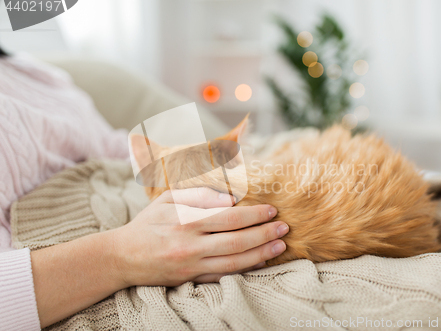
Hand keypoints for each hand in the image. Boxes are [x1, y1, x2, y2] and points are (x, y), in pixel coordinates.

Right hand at [110, 188, 287, 286]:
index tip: (271, 210)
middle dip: (264, 233)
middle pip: (237, 240)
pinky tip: (261, 263)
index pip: (228, 217)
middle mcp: (191, 245)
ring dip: (261, 253)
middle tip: (283, 227)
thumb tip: (229, 197)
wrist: (122, 257)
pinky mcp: (192, 279)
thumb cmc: (147, 223)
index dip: (253, 214)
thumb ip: (197, 196)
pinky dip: (245, 269)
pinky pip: (224, 275)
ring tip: (280, 245)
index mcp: (185, 221)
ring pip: (234, 260)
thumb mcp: (166, 200)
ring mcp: (192, 265)